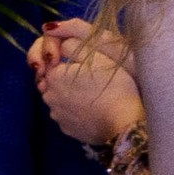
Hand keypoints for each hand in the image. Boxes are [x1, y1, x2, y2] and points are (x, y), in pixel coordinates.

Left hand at [30, 17, 142, 148]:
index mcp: (54, 76)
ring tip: (94, 97)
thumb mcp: (96, 56)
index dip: (68, 63)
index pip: (52, 64)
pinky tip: (94, 111)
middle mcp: (49, 96)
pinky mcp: (67, 131)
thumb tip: (59, 43)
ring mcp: (58, 116)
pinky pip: (69, 117)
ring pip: (60, 101)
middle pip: (54, 83)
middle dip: (67, 81)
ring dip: (71, 98)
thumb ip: (72, 45)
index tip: (87, 67)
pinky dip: (77, 113)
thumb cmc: (112, 85)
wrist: (124, 122)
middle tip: (91, 81)